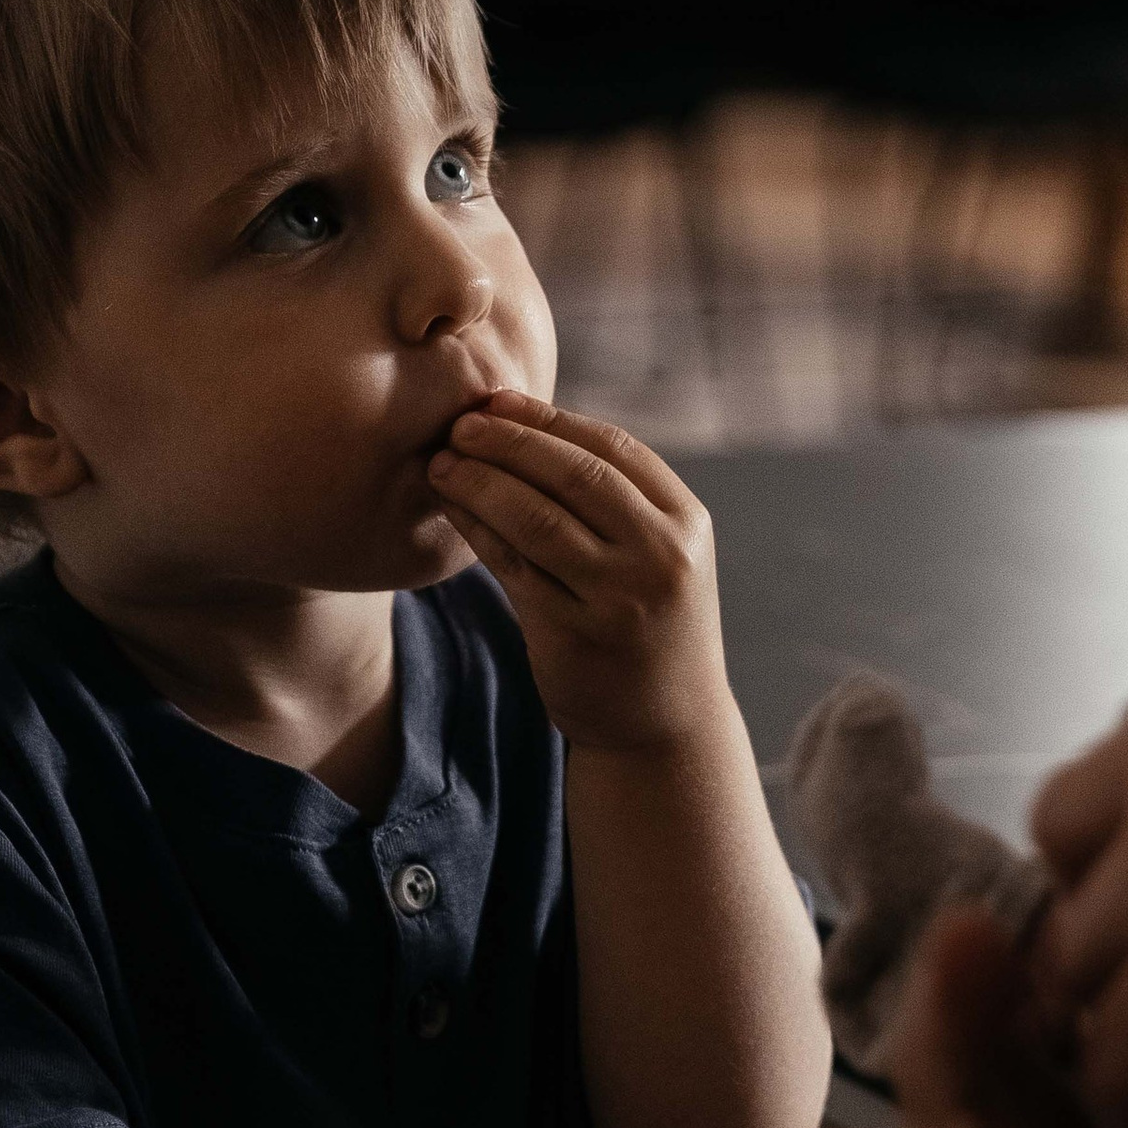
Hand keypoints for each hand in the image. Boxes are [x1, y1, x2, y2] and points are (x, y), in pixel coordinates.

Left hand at [429, 396, 728, 752]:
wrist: (665, 726)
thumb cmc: (648, 625)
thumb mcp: (661, 556)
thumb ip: (619, 501)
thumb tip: (528, 423)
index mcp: (687, 523)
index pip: (613, 448)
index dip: (550, 419)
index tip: (498, 401)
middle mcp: (660, 556)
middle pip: (574, 474)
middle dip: (508, 441)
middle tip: (459, 423)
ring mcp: (619, 598)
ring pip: (536, 517)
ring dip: (480, 482)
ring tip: (441, 463)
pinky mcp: (575, 634)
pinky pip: (512, 567)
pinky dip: (476, 530)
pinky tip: (451, 509)